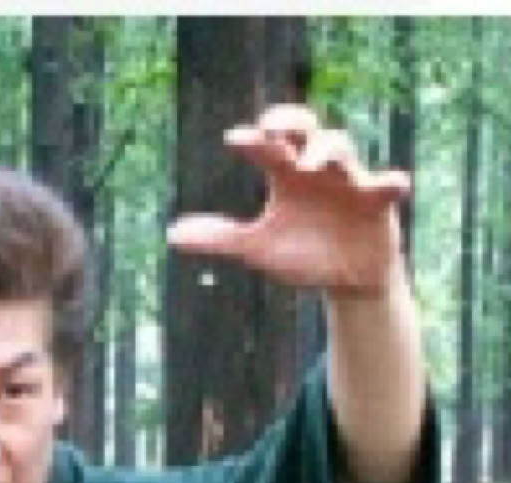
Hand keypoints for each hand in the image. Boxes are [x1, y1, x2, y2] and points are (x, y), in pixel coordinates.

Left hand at [166, 105, 409, 294]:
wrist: (345, 280)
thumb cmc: (303, 255)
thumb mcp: (257, 249)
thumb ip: (219, 239)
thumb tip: (171, 235)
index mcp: (287, 177)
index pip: (267, 150)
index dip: (253, 142)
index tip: (235, 140)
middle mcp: (316, 171)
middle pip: (306, 130)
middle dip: (292, 122)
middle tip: (275, 127)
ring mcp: (349, 182)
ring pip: (341, 149)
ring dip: (327, 150)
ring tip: (312, 163)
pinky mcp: (377, 202)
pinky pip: (387, 185)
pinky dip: (389, 183)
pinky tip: (392, 183)